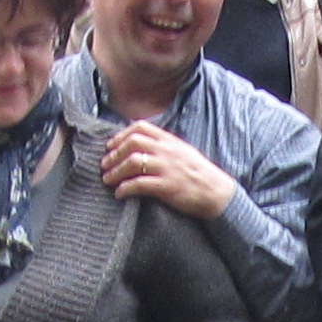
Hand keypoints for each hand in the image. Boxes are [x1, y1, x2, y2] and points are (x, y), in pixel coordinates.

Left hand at [97, 120, 235, 219]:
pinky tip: (120, 193)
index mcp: (169, 140)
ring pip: (133, 162)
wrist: (216, 192)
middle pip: (132, 143)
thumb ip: (163, 145)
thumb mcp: (182, 151)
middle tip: (105, 165)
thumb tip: (140, 145)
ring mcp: (166, 168)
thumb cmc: (198, 173)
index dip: (120, 135)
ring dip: (115, 171)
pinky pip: (139, 184)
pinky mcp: (167, 186)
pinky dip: (125, 188)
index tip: (110, 146)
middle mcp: (167, 151)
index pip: (140, 128)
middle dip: (114, 154)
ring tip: (108, 180)